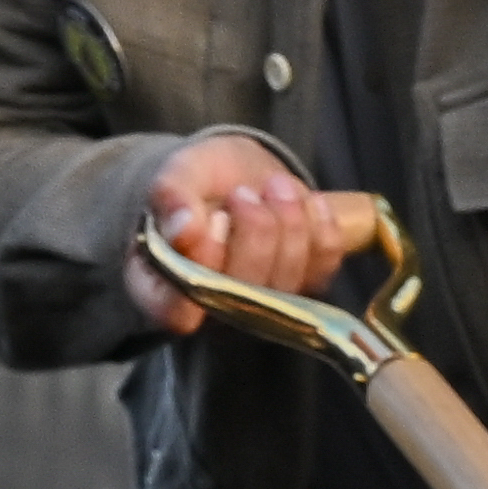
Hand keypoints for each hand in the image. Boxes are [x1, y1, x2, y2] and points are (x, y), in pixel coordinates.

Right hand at [132, 133, 363, 332]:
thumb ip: (171, 198)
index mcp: (162, 291)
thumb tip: (184, 229)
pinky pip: (325, 263)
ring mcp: (263, 305)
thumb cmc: (196, 183)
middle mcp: (212, 311)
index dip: (202, 269)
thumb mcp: (176, 176)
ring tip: (272, 186)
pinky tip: (305, 201)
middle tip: (242, 192)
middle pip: (244, 294)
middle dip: (252, 230)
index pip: (178, 313)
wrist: (236, 175)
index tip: (213, 220)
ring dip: (287, 220)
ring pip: (287, 278)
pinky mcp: (306, 286)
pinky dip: (320, 224)